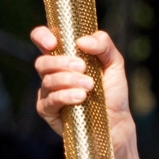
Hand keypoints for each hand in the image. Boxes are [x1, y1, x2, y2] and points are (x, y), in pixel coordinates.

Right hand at [30, 27, 146, 158]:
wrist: (116, 122)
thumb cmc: (113, 90)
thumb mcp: (114, 61)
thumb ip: (103, 44)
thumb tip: (81, 41)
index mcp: (64, 55)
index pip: (42, 39)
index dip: (42, 36)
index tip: (53, 43)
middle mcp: (52, 72)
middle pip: (42, 61)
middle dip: (61, 62)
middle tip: (82, 66)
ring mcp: (48, 92)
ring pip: (47, 80)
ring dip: (69, 80)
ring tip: (89, 86)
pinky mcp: (48, 111)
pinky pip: (49, 101)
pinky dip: (65, 96)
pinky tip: (80, 97)